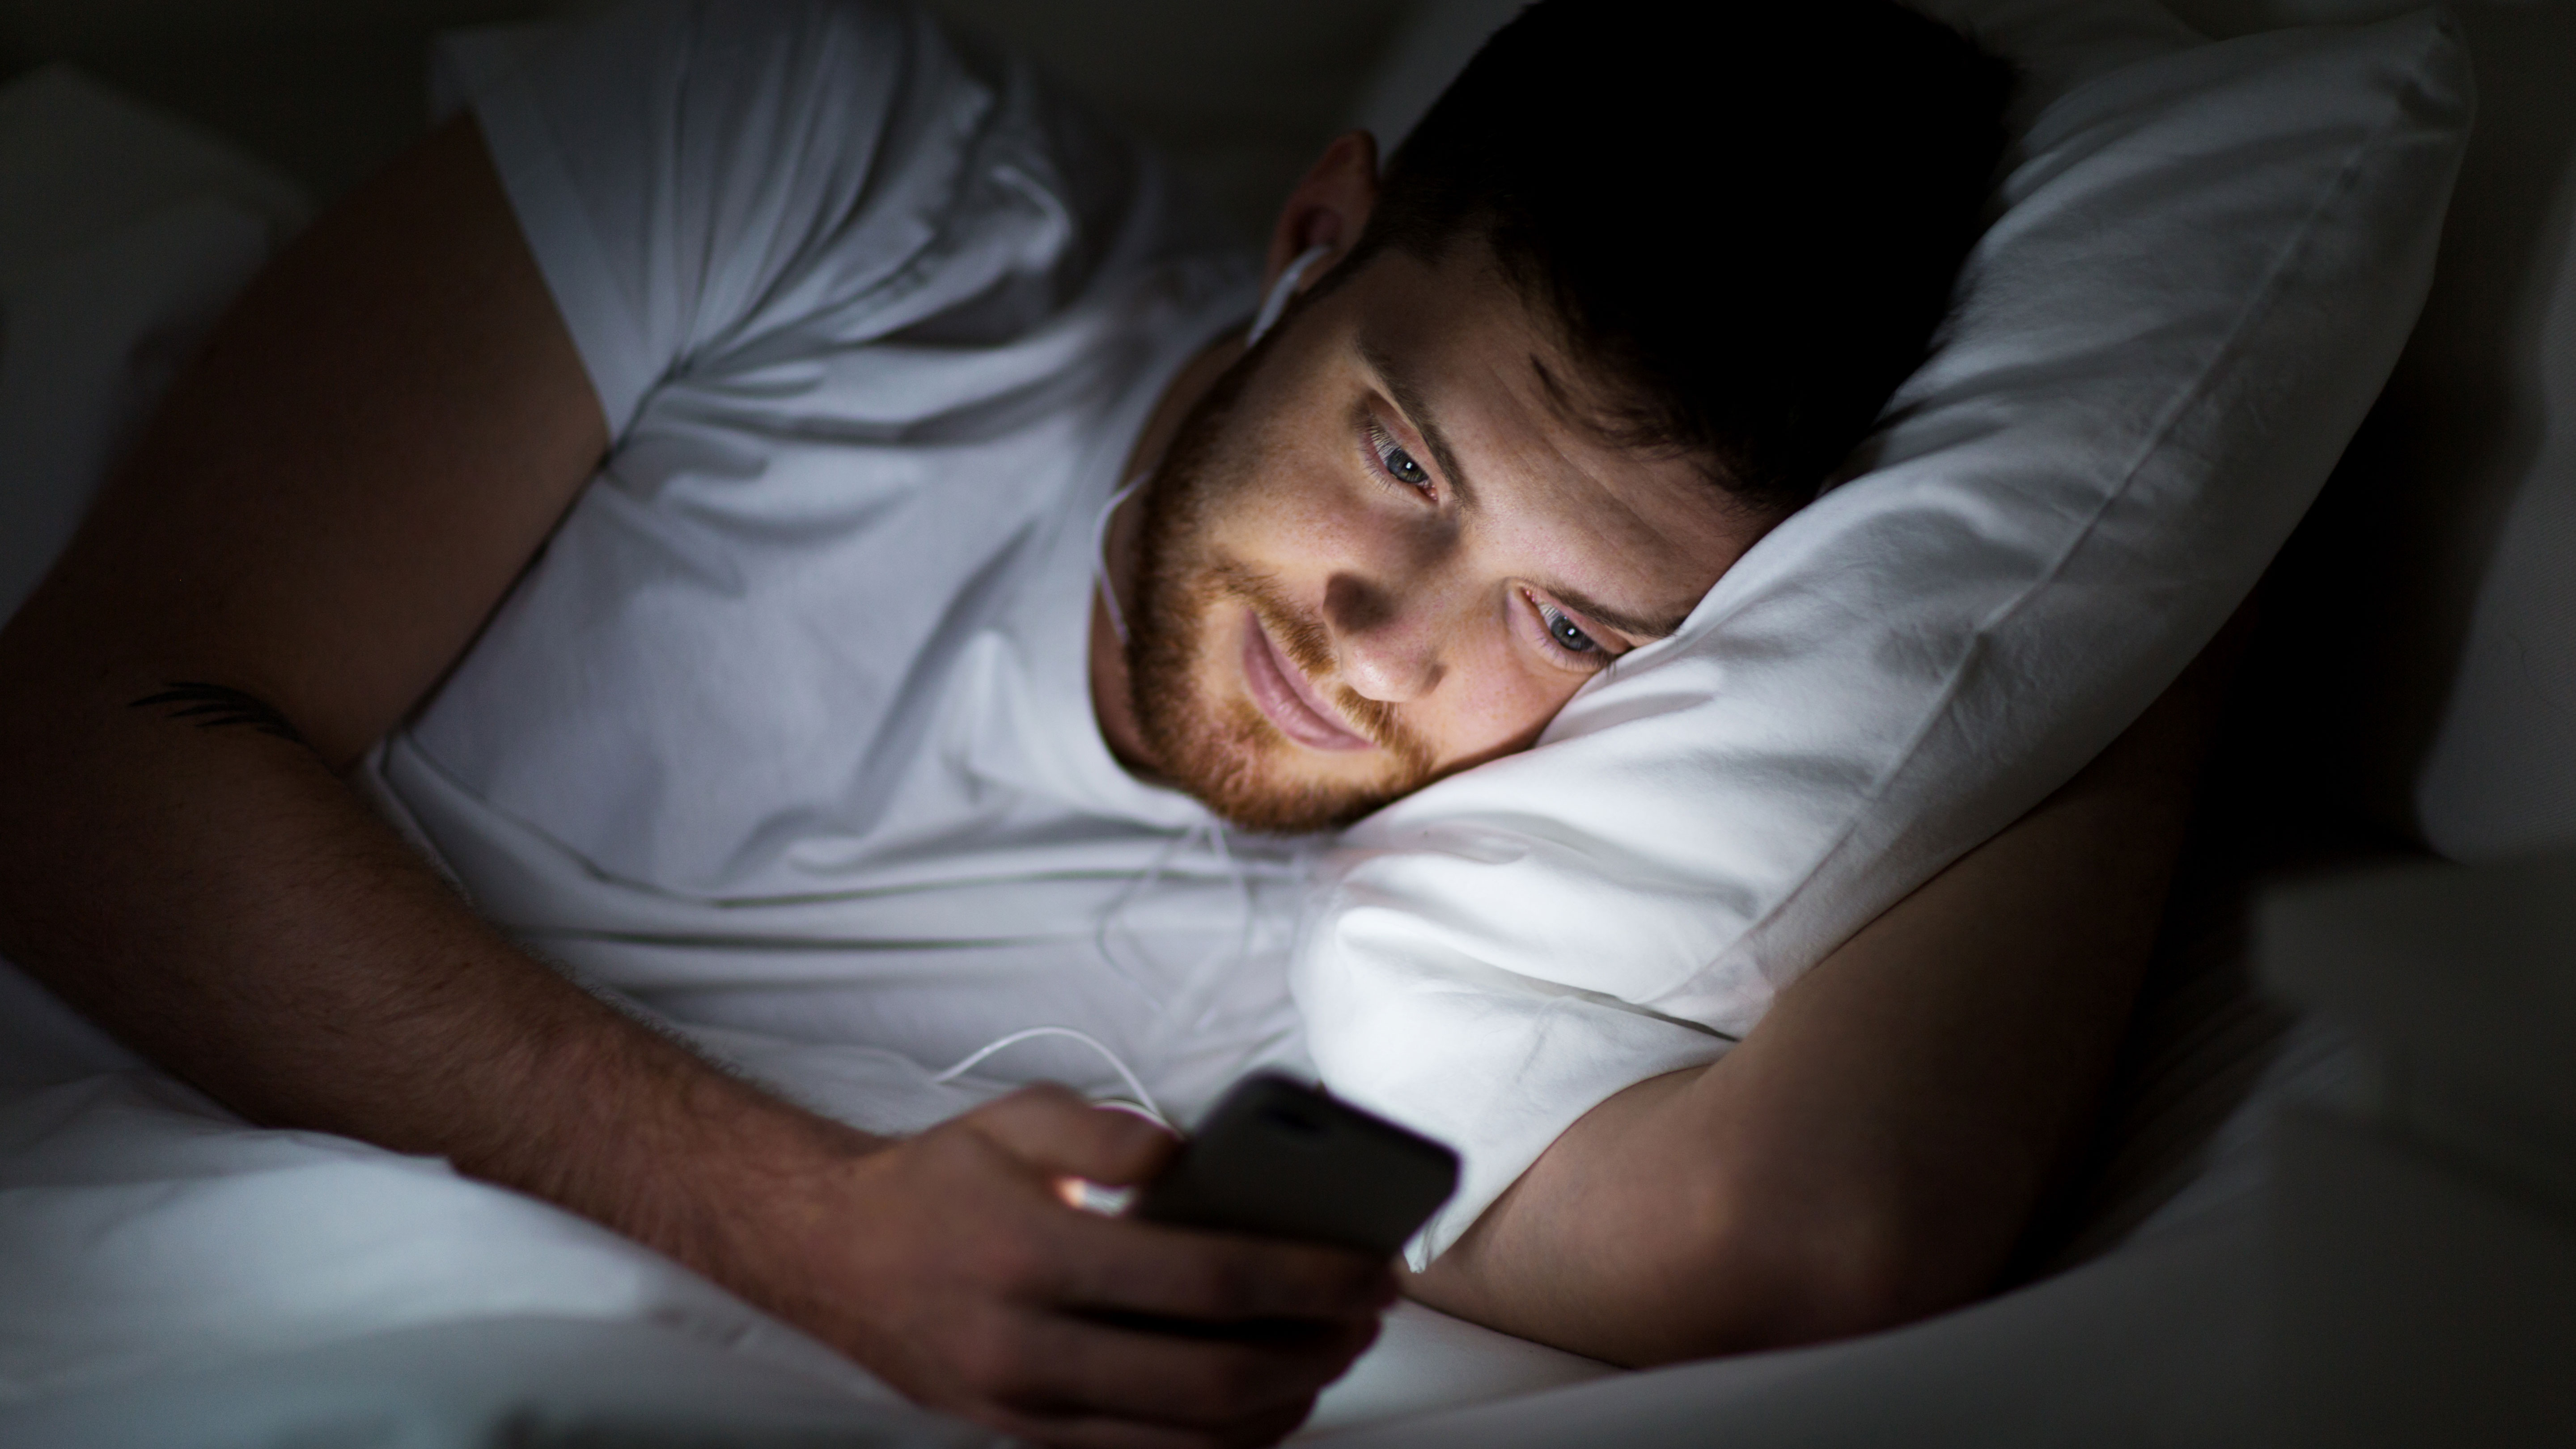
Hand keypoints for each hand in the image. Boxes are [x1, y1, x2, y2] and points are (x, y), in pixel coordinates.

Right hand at [724, 1085, 1395, 1447]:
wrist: (833, 1253)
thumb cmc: (940, 1180)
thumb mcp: (1017, 1117)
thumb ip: (1113, 1131)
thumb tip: (1201, 1158)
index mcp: (1036, 1254)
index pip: (1209, 1279)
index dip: (1307, 1278)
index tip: (1370, 1267)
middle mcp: (1032, 1346)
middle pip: (1216, 1375)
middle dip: (1316, 1348)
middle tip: (1369, 1314)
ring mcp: (1029, 1408)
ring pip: (1193, 1436)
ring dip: (1285, 1400)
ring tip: (1334, 1352)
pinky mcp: (1028, 1437)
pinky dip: (1228, 1439)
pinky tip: (1270, 1398)